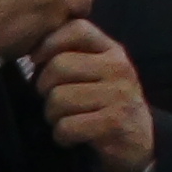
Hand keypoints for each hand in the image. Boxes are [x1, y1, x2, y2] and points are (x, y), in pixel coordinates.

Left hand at [32, 19, 154, 171]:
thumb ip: (72, 55)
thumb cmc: (107, 104)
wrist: (139, 142)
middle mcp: (118, 67)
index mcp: (112, 50)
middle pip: (59, 66)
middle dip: (44, 89)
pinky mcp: (115, 123)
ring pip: (58, 98)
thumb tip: (32, 53)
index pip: (76, 29)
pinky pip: (67, 126)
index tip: (38, 62)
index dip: (48, 43)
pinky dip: (62, 136)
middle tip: (53, 101)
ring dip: (52, 115)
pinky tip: (72, 137)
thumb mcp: (97, 72)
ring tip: (64, 120)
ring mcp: (119, 94)